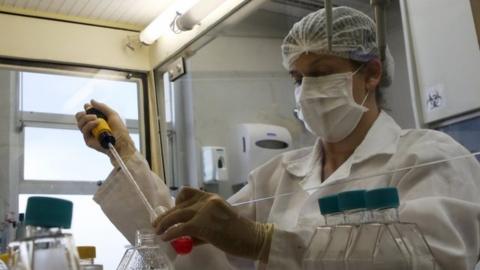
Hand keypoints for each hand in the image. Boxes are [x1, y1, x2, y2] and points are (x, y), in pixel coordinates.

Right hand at [75, 100, 135, 163]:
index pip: (86, 113)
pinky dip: (89, 124)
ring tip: (96, 118)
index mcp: (97, 120)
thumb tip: (91, 101)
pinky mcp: (88, 140)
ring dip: (87, 118)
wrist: (121, 140)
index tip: (88, 106)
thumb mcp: (112, 114)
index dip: (86, 108)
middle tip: (92, 114)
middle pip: (79, 118)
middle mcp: (92, 127)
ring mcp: (89, 134)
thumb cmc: (119, 129)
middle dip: (82, 114)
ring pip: (80, 123)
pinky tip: (97, 123)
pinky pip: (84, 130)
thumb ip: (102, 107)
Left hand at [153, 187, 273, 262]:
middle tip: (156, 224)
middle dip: (165, 216)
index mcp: (211, 197)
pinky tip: (166, 238)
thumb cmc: (237, 233)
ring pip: (177, 215)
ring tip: (158, 231)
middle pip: (179, 205)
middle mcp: (207, 200)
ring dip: (164, 224)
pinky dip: (171, 234)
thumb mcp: (218, 222)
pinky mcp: (202, 224)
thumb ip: (201, 225)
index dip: (176, 201)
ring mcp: (204, 211)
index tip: (172, 211)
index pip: (187, 192)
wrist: (251, 238)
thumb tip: (183, 236)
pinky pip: (180, 229)